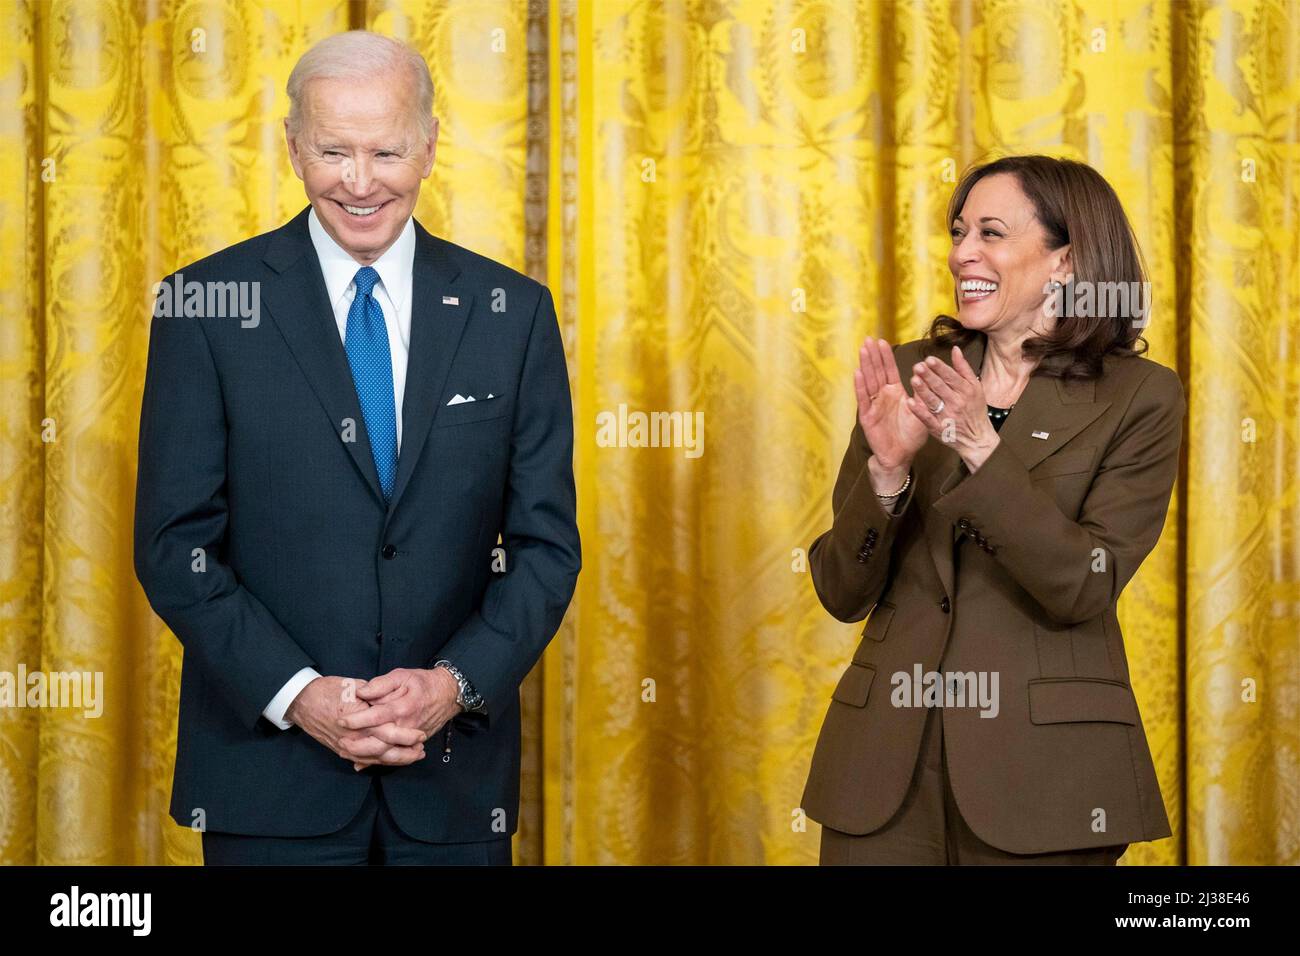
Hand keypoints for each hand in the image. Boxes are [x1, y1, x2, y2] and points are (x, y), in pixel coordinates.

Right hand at [285, 675, 426, 768]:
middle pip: (384, 751)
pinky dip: (380, 762)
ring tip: (412, 756)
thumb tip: (392, 702)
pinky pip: (364, 760)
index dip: (406, 736)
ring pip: (376, 759)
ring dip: (396, 759)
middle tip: (421, 749)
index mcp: (358, 721)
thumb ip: (375, 696)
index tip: (420, 735)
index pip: (387, 733)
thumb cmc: (328, 691)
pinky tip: (391, 760)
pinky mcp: (342, 750)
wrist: (302, 702)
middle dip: (405, 753)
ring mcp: (346, 747)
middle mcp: (353, 738)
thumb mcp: (354, 687)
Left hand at [338, 667, 461, 770]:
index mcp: (403, 707)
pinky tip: (361, 762)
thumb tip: (362, 692)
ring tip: (345, 752)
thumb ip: (381, 684)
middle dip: (357, 745)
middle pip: (379, 742)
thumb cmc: (423, 683)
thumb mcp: (402, 675)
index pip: (376, 716)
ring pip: (386, 753)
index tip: (341, 721)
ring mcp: (410, 738)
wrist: (448, 694)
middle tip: (339, 742)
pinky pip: (393, 756)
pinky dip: (376, 761)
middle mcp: (407, 726)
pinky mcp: (412, 744)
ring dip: (364, 755)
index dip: (357, 719)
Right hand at [855, 337, 928, 471]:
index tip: (882, 341)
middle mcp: (882, 396)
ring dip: (865, 365)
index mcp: (895, 393)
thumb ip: (922, 395)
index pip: (889, 371)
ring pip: (868, 382)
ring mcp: (873, 405)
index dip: (885, 356)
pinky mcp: (867, 417)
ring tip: (863, 350)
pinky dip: (860, 386)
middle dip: (873, 356)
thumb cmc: (911, 435)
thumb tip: (926, 377)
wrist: (901, 455)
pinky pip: (864, 399)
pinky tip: (858, 373)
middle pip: (876, 372)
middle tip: (868, 339)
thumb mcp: (921, 411)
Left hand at [905, 345, 999, 470]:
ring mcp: (947, 416)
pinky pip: (927, 419)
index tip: (929, 359)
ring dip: (923, 391)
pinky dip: (919, 411)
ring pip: (933, 401)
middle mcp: (957, 403)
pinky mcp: (939, 428)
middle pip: (940, 387)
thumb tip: (955, 350)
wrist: (978, 438)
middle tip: (918, 366)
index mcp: (966, 391)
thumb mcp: (975, 387)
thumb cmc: (975, 410)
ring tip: (914, 380)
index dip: (940, 368)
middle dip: (929, 376)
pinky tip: (910, 403)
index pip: (951, 376)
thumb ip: (964, 368)